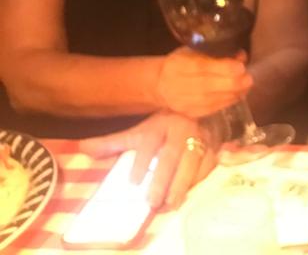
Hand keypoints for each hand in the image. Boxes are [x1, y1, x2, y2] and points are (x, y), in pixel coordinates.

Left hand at [80, 111, 221, 208]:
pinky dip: (199, 180)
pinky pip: (209, 164)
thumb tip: (83, 148)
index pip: (149, 143)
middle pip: (171, 156)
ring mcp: (200, 137)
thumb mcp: (141, 130)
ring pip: (192, 161)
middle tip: (151, 201)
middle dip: (162, 179)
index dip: (141, 162)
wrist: (202, 112)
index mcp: (160, 125)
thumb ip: (114, 142)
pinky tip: (190, 193)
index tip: (133, 182)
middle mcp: (181, 130)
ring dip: (182, 183)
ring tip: (171, 203)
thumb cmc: (166, 126)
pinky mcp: (214, 146)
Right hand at [155, 47, 251, 117]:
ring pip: (213, 100)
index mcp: (178, 65)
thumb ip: (215, 53)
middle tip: (249, 78)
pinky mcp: (190, 113)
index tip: (241, 67)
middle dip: (233, 83)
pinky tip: (237, 95)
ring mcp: (184, 102)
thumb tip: (241, 56)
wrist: (159, 85)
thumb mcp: (193, 51)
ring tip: (246, 86)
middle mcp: (178, 85)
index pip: (201, 68)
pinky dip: (228, 101)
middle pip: (209, 86)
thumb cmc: (181, 63)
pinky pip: (213, 109)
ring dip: (234, 93)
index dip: (223, 68)